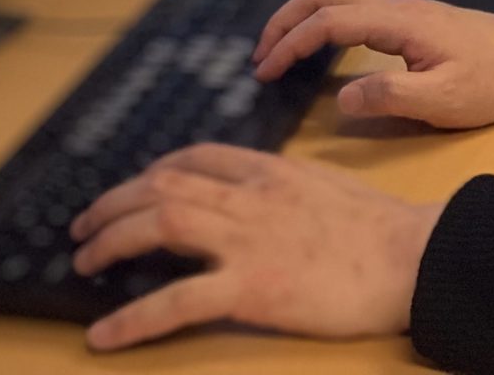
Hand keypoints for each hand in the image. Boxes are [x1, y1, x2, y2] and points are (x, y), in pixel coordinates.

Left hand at [69, 144, 441, 349]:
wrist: (411, 256)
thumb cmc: (380, 229)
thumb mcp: (326, 186)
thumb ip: (284, 187)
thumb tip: (258, 196)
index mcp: (271, 171)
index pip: (197, 157)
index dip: (156, 169)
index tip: (136, 186)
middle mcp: (250, 197)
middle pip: (163, 185)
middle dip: (113, 203)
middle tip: (83, 226)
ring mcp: (248, 240)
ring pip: (159, 225)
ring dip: (110, 242)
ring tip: (82, 262)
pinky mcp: (251, 288)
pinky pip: (176, 301)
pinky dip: (132, 318)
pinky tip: (104, 336)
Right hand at [254, 0, 493, 128]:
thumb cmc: (491, 80)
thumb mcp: (444, 99)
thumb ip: (392, 96)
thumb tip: (342, 99)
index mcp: (397, 22)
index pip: (329, 22)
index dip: (292, 44)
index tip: (267, 72)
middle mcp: (393, 5)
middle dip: (285, 19)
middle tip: (260, 57)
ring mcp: (398, 6)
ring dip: (301, 14)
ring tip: (278, 50)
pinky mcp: (404, 16)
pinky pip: (350, 3)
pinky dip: (320, 16)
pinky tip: (316, 46)